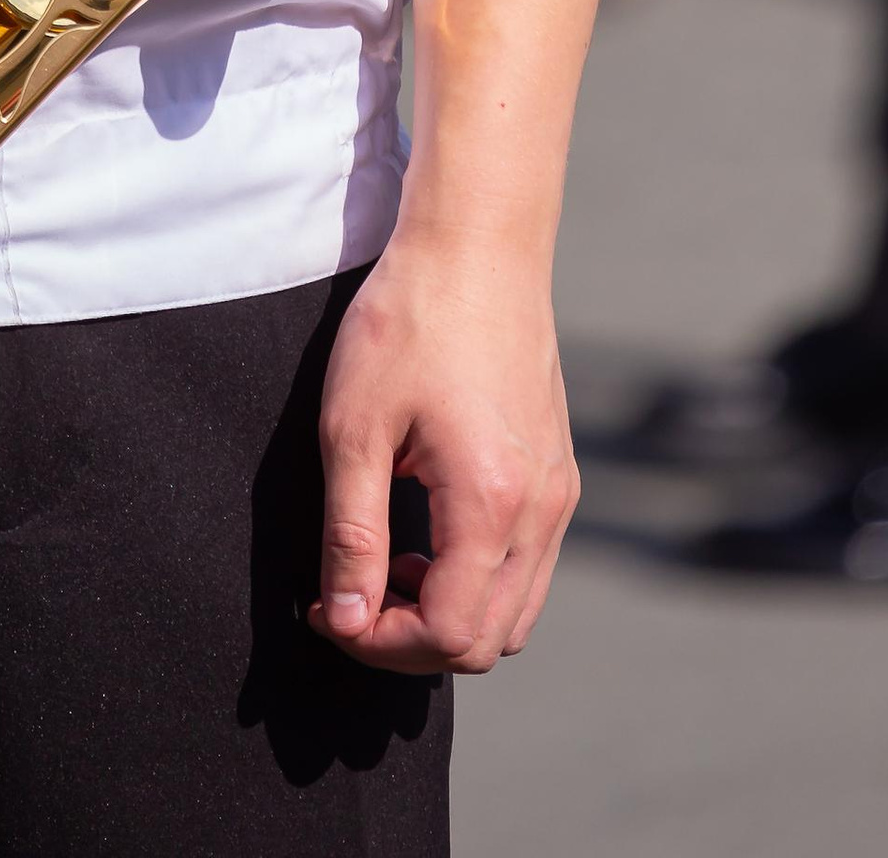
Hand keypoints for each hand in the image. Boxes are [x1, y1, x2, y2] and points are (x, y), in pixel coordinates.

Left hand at [312, 231, 578, 673]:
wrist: (478, 244)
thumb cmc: (408, 320)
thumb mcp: (354, 426)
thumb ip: (352, 535)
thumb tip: (346, 619)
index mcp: (491, 505)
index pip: (448, 636)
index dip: (379, 643)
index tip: (327, 608)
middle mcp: (542, 513)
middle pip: (488, 642)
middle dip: (413, 640)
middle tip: (351, 595)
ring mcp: (559, 495)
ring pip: (515, 614)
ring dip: (450, 614)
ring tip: (389, 562)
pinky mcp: (560, 474)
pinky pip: (528, 568)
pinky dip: (479, 579)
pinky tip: (429, 530)